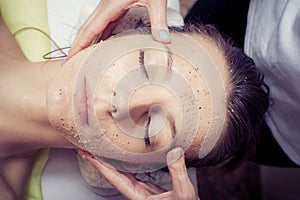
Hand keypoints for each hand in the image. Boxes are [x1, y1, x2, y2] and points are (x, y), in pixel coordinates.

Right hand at [67, 0, 169, 59]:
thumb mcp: (155, 0)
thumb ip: (158, 21)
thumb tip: (162, 40)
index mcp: (110, 6)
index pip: (89, 30)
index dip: (78, 46)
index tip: (69, 58)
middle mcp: (106, 7)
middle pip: (86, 29)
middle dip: (77, 46)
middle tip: (70, 62)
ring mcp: (109, 6)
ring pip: (93, 26)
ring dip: (86, 41)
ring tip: (83, 56)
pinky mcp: (115, 6)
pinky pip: (103, 23)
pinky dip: (99, 35)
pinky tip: (101, 43)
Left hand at [78, 147, 199, 199]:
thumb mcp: (184, 193)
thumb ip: (178, 173)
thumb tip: (174, 151)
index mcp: (138, 196)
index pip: (113, 177)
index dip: (98, 164)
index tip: (86, 153)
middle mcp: (137, 193)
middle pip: (113, 174)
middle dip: (99, 160)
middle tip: (87, 146)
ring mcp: (143, 191)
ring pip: (123, 174)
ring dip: (111, 161)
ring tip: (103, 149)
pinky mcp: (150, 189)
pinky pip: (134, 173)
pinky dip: (127, 163)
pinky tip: (126, 158)